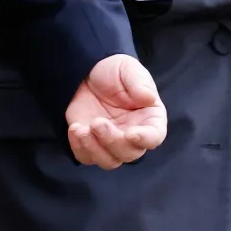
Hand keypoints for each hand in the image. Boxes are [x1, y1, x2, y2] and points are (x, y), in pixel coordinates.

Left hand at [65, 54, 166, 168]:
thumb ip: (140, 83)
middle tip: (97, 123)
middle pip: (129, 153)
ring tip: (81, 129)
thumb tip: (148, 97)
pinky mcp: (91, 144)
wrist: (89, 72)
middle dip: (112, 141)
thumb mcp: (128, 69)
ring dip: (94, 149)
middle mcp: (133, 135)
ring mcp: (111, 142)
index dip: (145, 139)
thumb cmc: (115, 71)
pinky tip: (75, 129)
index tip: (131, 134)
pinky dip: (80, 148)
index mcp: (149, 118)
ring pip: (109, 161)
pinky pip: (87, 157)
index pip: (154, 137)